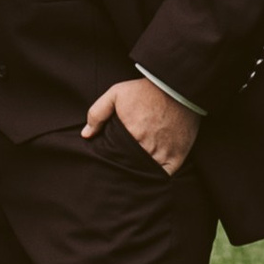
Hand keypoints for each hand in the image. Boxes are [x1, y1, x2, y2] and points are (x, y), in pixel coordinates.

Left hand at [81, 75, 199, 174]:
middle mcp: (146, 148)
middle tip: (122, 165)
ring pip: (146, 173)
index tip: (112, 158)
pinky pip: (164, 175)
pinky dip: (157, 177)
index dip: (112, 159)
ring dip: (140, 173)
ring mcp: (163, 153)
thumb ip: (98, 113)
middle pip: (130, 167)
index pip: (115, 158)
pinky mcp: (177, 156)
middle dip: (125, 167)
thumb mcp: (116, 94)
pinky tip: (151, 173)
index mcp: (129, 136)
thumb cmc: (145, 90)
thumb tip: (86, 135)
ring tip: (134, 170)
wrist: (176, 87)